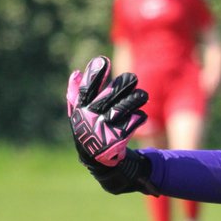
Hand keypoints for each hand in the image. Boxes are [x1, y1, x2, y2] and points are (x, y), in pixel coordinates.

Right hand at [67, 56, 156, 194]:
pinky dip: (138, 117)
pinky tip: (140, 115)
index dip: (94, 74)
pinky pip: (132, 123)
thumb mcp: (79, 113)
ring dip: (135, 99)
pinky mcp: (118, 140)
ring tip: (143, 95)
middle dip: (122, 85)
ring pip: (123, 109)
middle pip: (108, 96)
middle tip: (133, 77)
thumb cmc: (89, 128)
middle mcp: (90, 119)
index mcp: (80, 110)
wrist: (97, 159)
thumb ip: (77, 93)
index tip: (103, 60)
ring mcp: (104, 130)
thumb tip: (77, 73)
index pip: (86, 89)